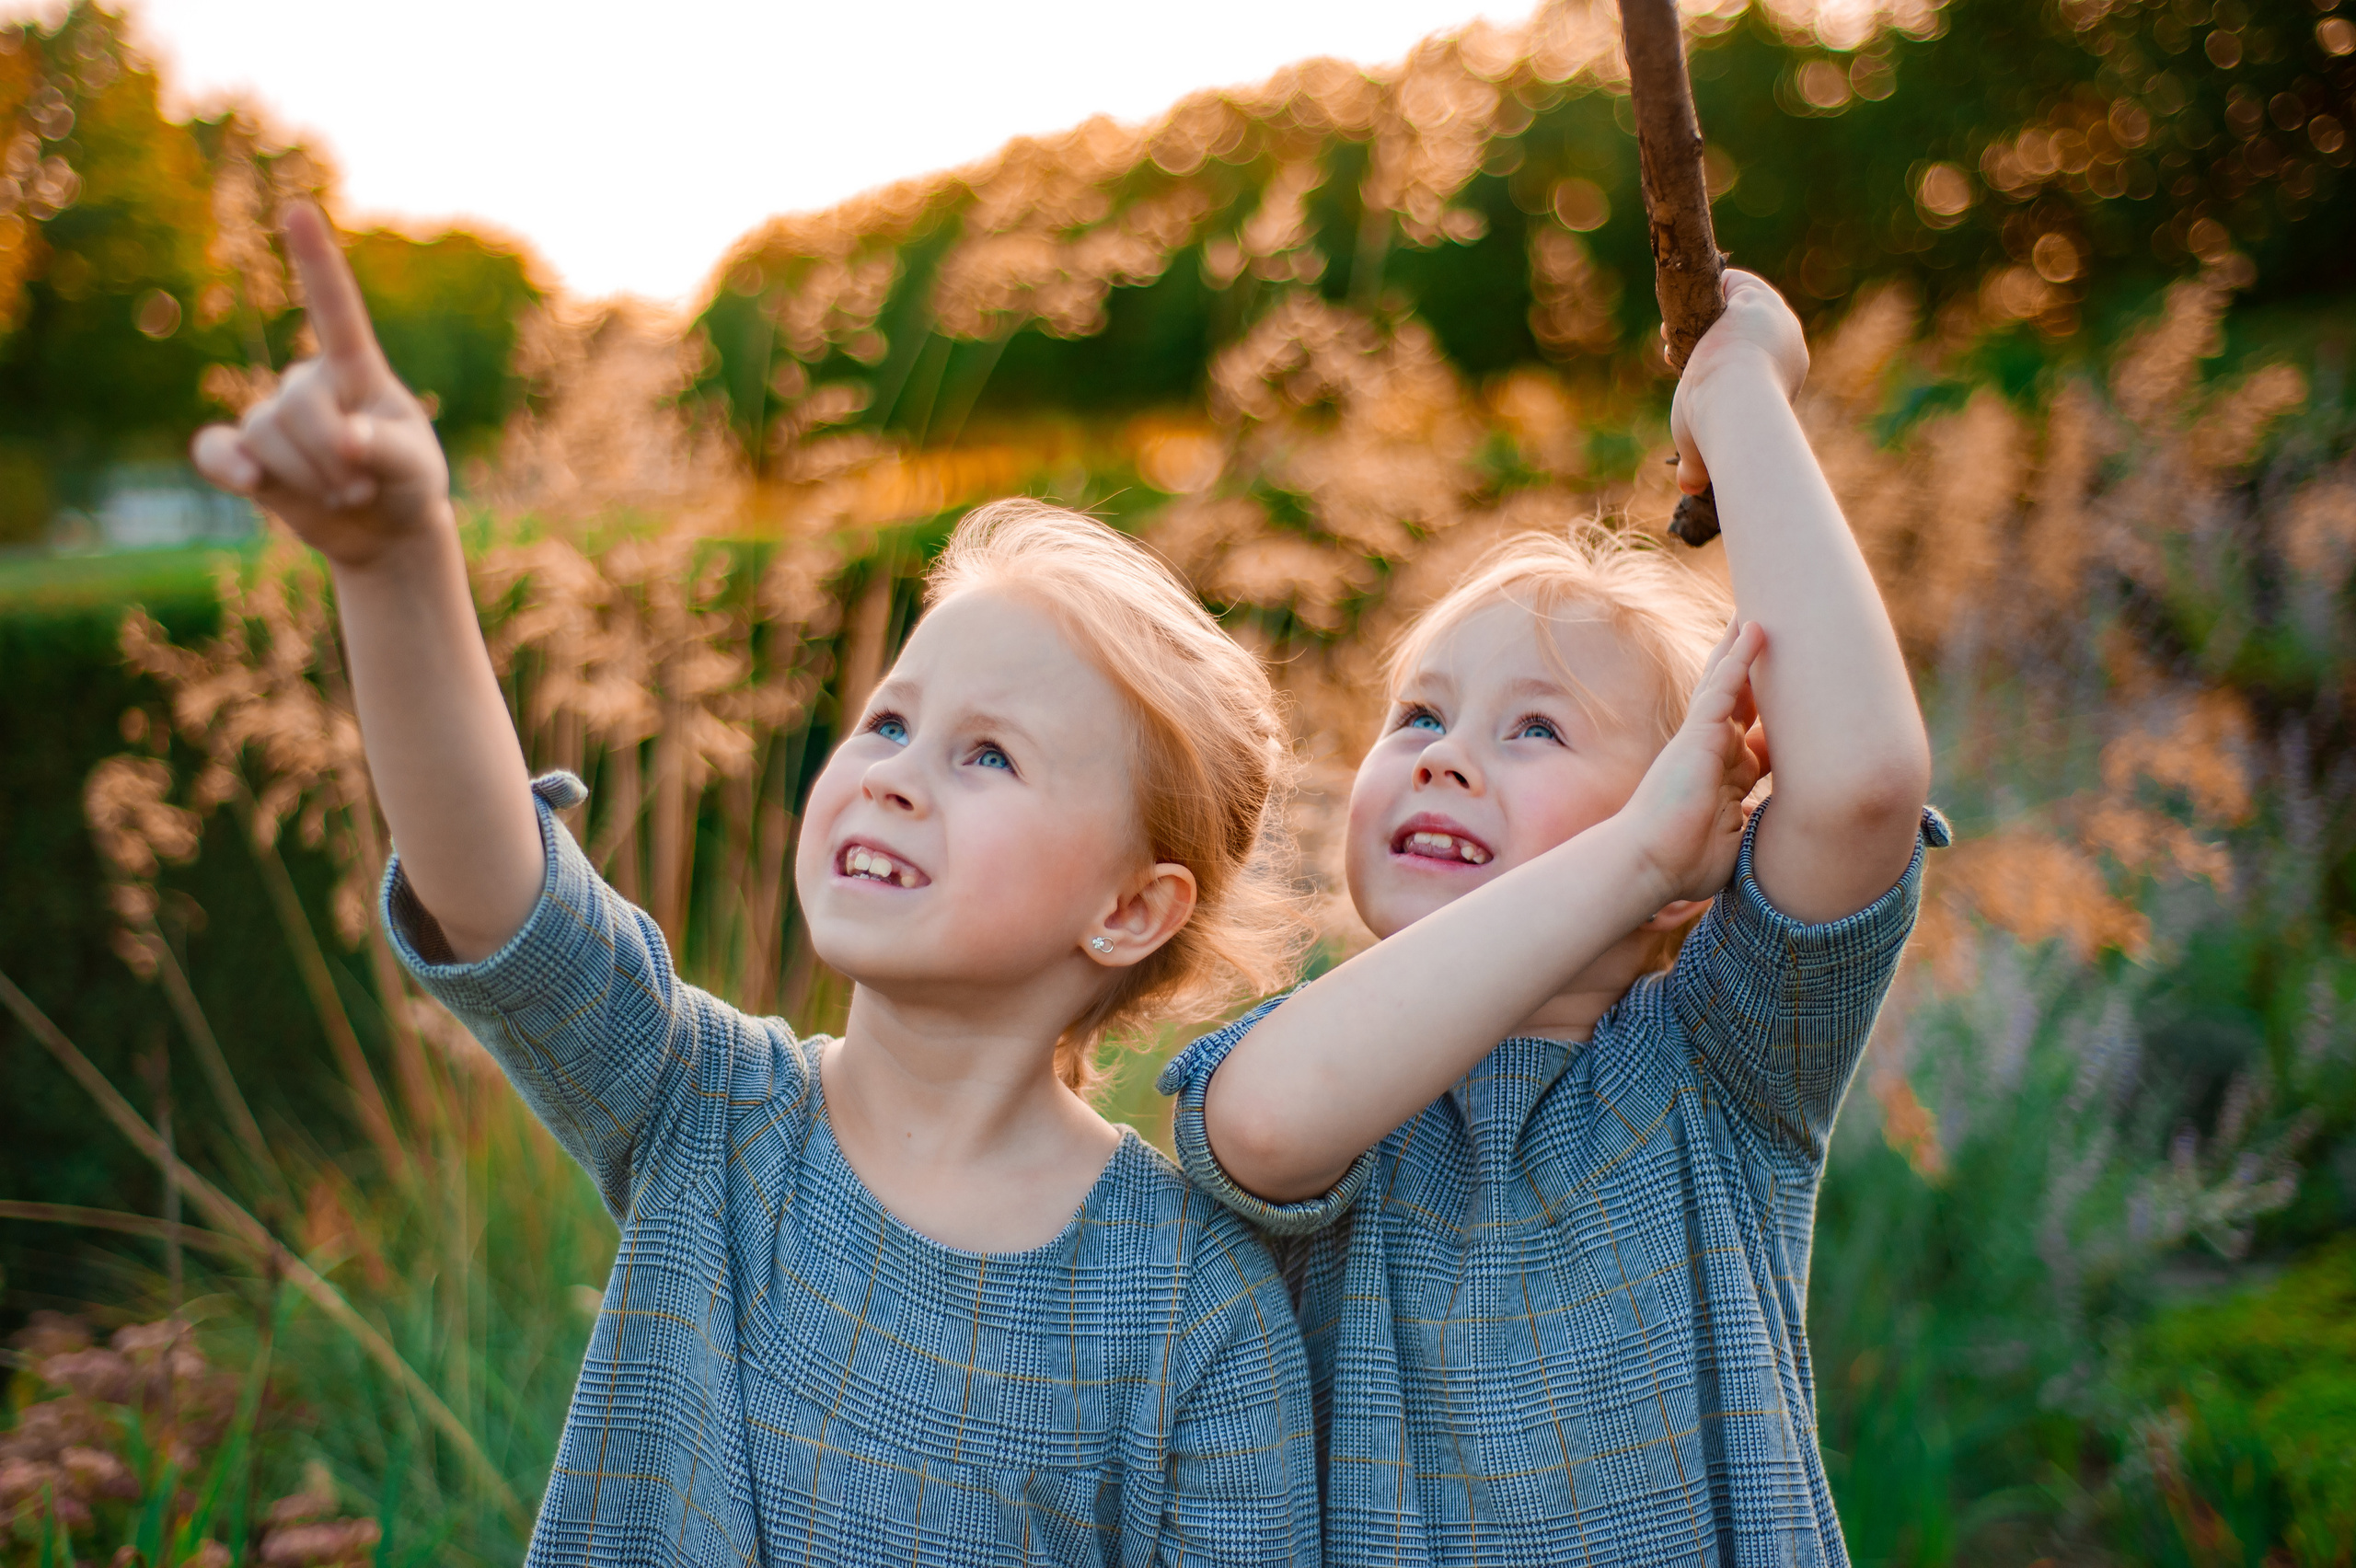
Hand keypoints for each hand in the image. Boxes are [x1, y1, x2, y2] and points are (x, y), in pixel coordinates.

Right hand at [191, 202, 450, 567]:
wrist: (384, 529)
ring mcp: (272, 415)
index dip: (316, 262)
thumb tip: (347, 440)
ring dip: (309, 478)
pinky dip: (227, 467)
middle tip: (364, 486)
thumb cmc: (407, 481)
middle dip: (333, 456)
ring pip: (266, 436)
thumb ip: (386, 449)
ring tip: (344, 494)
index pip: (334, 310)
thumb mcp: (416, 467)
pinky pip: (216, 451)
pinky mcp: (245, 455)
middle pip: (297, 405)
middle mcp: (307, 381)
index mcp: (356, 368)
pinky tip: (249, 483)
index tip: (300, 211)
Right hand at [1618, 620, 1767, 910]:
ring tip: (1760, 613)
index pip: (1757, 740)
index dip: (1777, 720)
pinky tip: (1754, 629)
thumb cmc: (1683, 862)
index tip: (1803, 703)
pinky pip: (1721, 687)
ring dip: (1744, 648)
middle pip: (1743, 701)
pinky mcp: (1696, 735)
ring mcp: (1704, 740)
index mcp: (1727, 778)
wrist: (1648, 863)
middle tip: (1778, 638)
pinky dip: (1738, 658)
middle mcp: (1716, 752)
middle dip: (1760, 673)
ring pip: (1729, 682)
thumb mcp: (1736, 841)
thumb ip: (1755, 828)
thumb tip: (1786, 837)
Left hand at [1667, 270, 1808, 494]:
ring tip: (1671, 332)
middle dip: (1707, 333)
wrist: (1734, 412)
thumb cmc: (1721, 435)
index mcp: (1785, 375)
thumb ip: (1697, 466)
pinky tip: (1681, 304)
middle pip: (1746, 322)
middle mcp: (1788, 344)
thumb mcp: (1704, 450)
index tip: (1682, 370)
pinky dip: (1706, 288)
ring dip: (1704, 309)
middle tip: (1673, 351)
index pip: (1749, 354)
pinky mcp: (1756, 302)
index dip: (1713, 359)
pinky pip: (1734, 281)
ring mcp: (1776, 320)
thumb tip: (1689, 485)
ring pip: (1739, 298)